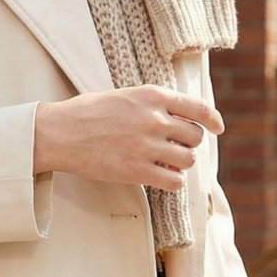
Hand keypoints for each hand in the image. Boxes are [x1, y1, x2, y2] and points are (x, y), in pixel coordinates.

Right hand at [34, 86, 223, 188]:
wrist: (59, 133)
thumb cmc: (88, 113)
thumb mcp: (125, 96)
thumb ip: (154, 105)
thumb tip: (180, 122)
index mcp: (153, 96)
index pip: (198, 108)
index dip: (213, 120)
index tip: (217, 128)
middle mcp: (155, 119)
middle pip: (195, 137)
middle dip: (187, 144)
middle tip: (172, 148)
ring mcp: (148, 146)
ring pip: (188, 160)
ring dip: (179, 163)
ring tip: (162, 162)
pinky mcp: (138, 170)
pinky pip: (175, 180)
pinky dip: (172, 180)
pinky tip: (159, 176)